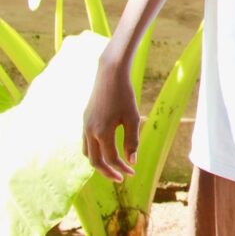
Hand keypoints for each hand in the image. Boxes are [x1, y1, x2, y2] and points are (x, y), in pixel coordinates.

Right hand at [82, 59, 139, 181]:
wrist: (109, 74)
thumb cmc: (125, 95)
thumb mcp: (133, 118)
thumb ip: (132, 140)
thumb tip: (132, 161)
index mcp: (102, 133)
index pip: (111, 159)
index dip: (122, 168)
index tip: (132, 172)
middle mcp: (89, 131)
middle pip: (95, 161)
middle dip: (108, 172)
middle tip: (121, 178)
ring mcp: (84, 125)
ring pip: (87, 153)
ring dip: (99, 163)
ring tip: (113, 166)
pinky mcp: (84, 120)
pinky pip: (86, 142)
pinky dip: (95, 151)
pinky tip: (106, 150)